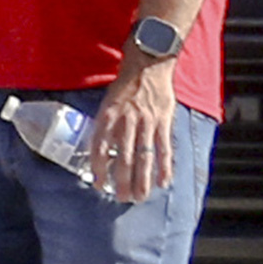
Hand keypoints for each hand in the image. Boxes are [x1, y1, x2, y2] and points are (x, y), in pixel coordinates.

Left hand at [89, 65, 181, 203]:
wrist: (147, 65)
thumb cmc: (125, 86)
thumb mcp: (108, 102)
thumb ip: (106, 126)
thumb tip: (102, 151)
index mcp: (108, 116)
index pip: (99, 147)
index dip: (98, 168)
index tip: (98, 184)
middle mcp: (126, 121)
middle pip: (123, 159)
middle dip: (122, 182)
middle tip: (122, 198)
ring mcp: (146, 123)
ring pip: (144, 158)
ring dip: (142, 180)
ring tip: (140, 197)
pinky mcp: (163, 122)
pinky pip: (164, 149)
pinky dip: (164, 167)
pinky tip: (163, 182)